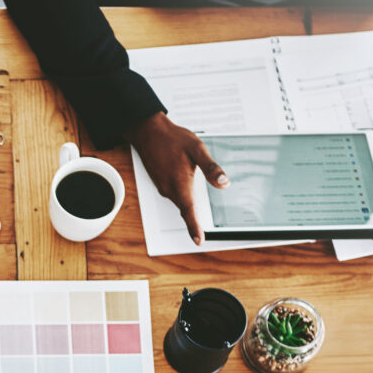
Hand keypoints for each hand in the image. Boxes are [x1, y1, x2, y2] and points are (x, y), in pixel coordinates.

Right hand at [126, 112, 227, 244]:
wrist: (148, 132)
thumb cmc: (172, 139)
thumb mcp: (197, 149)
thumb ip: (211, 168)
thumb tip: (223, 183)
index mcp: (179, 183)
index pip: (188, 211)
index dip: (193, 228)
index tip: (199, 240)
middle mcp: (169, 188)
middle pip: (184, 209)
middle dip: (193, 220)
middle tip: (204, 230)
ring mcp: (163, 186)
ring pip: (179, 202)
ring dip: (188, 207)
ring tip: (199, 212)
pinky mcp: (160, 182)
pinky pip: (173, 194)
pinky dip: (182, 197)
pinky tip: (187, 186)